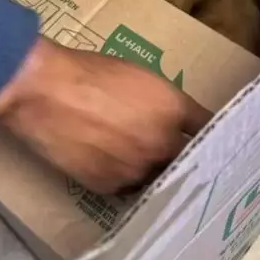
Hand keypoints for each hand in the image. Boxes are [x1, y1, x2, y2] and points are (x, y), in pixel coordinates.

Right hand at [0, 37, 209, 193]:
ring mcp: (138, 168)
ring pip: (157, 175)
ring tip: (133, 154)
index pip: (207, 126)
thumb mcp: (137, 76)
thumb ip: (162, 101)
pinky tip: (110, 162)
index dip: (210, 131)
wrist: (45, 90)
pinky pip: (128, 187)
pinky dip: (124, 178)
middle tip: (171, 150)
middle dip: (180, 153)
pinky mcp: (110, 186)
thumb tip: (170, 118)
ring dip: (151, 168)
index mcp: (174, 107)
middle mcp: (163, 142)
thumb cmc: (89, 72)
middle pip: (186, 157)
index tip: (213, 136)